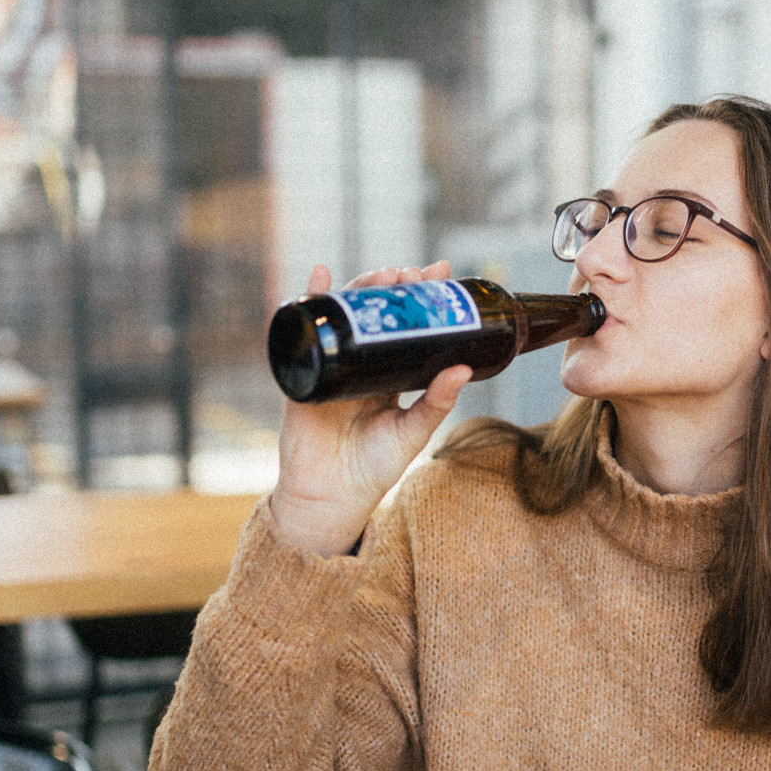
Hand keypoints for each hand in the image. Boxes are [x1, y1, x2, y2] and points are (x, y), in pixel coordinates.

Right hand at [270, 262, 472, 556]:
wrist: (330, 497)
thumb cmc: (373, 469)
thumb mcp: (412, 432)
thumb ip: (436, 403)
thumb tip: (463, 369)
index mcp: (390, 375)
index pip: (407, 326)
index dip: (420, 298)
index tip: (438, 273)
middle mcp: (362, 365)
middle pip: (376, 313)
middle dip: (392, 288)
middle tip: (410, 273)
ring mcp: (334, 364)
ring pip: (347, 315)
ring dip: (360, 287)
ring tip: (381, 275)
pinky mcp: (307, 371)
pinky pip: (308, 330)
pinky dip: (311, 300)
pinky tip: (320, 276)